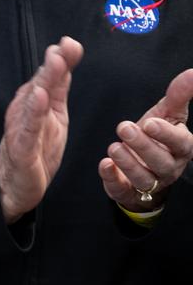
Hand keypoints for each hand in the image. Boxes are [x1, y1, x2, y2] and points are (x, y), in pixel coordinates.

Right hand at [0, 36, 83, 223]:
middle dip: (52, 66)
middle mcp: (25, 111)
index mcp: (35, 102)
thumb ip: (59, 85)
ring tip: (54, 66)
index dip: (60, 60)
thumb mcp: (55, 113)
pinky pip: (27, 129)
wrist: (17, 185)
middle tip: (62, 48)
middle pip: (40, 85)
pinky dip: (32, 113)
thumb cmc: (36, 148)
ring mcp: (21, 128)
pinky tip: (38, 98)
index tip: (71, 43)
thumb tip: (67, 53)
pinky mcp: (21, 148)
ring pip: (33, 103)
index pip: (49, 78)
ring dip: (42, 83)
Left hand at [98, 69, 192, 212]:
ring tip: (114, 146)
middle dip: (143, 146)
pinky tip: (104, 165)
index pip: (180, 143)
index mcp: (181, 147)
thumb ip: (179, 94)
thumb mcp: (168, 113)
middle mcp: (168, 167)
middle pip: (160, 161)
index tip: (150, 122)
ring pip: (143, 178)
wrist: (143, 164)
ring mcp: (149, 182)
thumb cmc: (158, 136)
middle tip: (124, 127)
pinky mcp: (127, 190)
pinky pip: (121, 188)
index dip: (167, 134)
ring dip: (128, 163)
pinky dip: (112, 178)